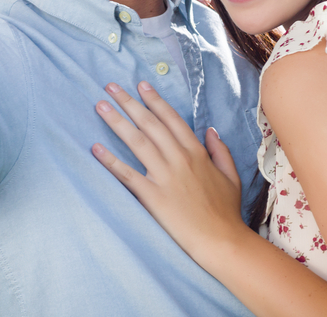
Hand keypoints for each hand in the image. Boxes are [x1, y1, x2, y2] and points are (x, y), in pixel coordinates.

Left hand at [92, 81, 245, 259]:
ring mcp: (164, 176)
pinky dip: (110, 161)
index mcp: (196, 153)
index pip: (171, 119)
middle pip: (149, 124)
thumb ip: (220, 150)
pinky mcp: (152, 196)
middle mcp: (179, 159)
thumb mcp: (231, 176)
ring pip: (137, 141)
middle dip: (129, 102)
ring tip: (100, 106)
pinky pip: (127, 175)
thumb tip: (210, 130)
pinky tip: (95, 148)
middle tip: (110, 86)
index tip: (140, 85)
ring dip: (117, 121)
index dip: (155, 100)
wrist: (221, 241)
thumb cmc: (226, 211)